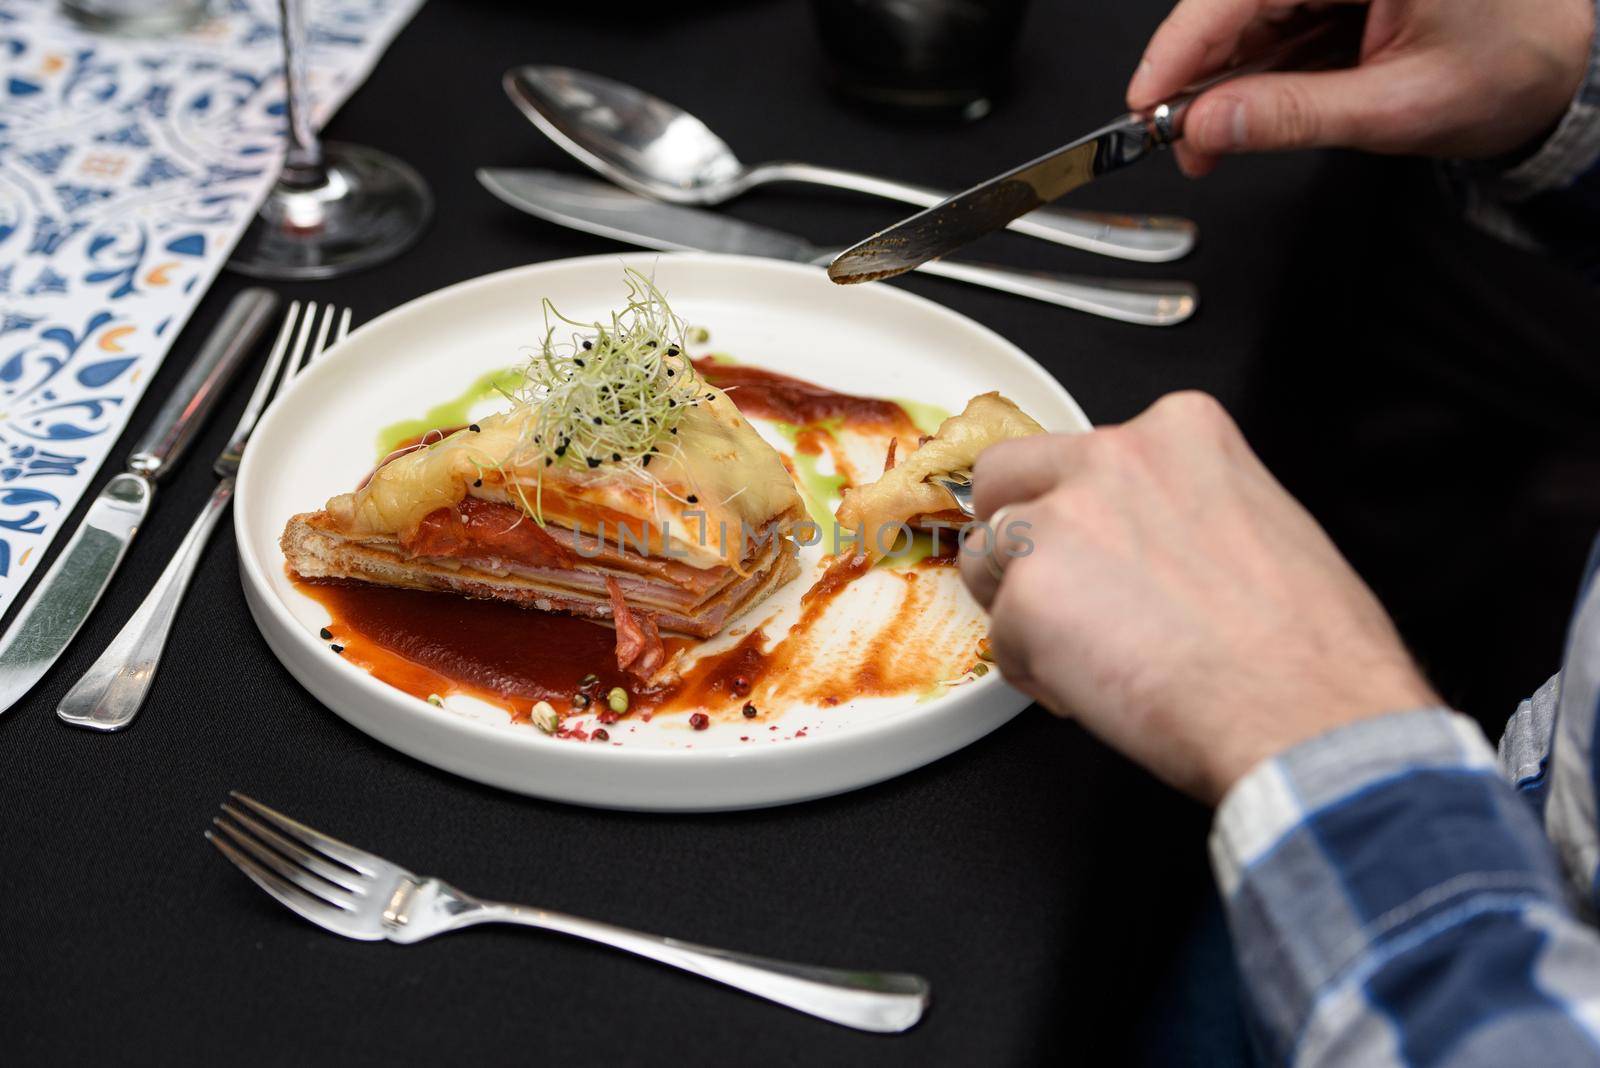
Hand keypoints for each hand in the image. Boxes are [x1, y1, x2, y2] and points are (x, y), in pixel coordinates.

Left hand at [959, 392, 1438, 803]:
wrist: (1308, 713)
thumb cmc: (1308, 647)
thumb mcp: (1261, 520)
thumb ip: (1183, 504)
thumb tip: (1142, 536)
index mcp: (1178, 431)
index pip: (1083, 451)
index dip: (1082, 510)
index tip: (1099, 552)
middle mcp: (1111, 458)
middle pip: (1004, 478)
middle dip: (1016, 534)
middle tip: (1053, 592)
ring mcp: (1060, 523)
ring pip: (987, 557)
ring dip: (1020, 608)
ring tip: (1085, 656)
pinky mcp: (1028, 596)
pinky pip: (1000, 638)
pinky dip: (1034, 673)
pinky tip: (1094, 692)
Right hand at [1126, 0, 1595, 176]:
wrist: (1558, 69)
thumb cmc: (1506, 72)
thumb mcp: (1393, 109)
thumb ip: (1293, 116)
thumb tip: (1208, 124)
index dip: (1182, 47)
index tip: (1145, 99)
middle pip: (1239, 1)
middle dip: (1199, 75)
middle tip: (1177, 139)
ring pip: (1250, 13)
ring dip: (1223, 78)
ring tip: (1210, 138)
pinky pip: (1275, 18)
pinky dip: (1254, 68)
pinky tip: (1245, 108)